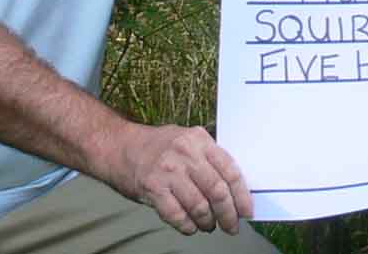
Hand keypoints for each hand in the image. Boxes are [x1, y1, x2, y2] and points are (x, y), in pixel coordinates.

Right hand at [109, 123, 254, 235]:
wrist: (120, 147)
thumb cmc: (159, 147)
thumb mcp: (188, 141)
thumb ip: (209, 158)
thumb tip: (235, 188)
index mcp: (200, 140)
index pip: (230, 171)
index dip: (242, 195)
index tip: (247, 211)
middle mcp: (185, 154)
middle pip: (217, 190)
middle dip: (228, 214)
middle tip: (232, 226)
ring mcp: (168, 171)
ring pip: (198, 205)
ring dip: (208, 222)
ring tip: (209, 226)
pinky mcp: (152, 188)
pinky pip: (176, 214)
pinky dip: (187, 225)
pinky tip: (191, 227)